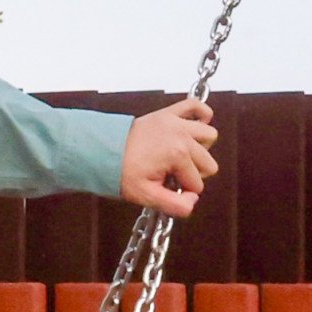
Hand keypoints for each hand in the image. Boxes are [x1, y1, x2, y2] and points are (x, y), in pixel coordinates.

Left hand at [120, 98, 216, 217]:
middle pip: (208, 162)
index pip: (198, 184)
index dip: (184, 190)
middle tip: (171, 174)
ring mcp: (176, 122)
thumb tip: (193, 201)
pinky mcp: (169, 113)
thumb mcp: (147, 196)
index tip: (166, 186)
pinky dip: (201, 114)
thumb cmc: (122, 172)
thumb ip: (175, 205)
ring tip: (180, 156)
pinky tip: (194, 127)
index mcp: (178, 154)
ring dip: (200, 148)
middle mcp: (182, 135)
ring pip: (209, 136)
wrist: (102, 151)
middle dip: (193, 172)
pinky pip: (196, 105)